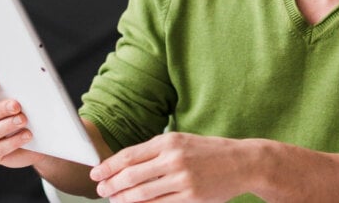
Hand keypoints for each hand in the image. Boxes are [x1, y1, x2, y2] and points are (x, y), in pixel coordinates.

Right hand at [0, 76, 43, 167]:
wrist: (32, 140)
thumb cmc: (20, 113)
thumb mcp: (18, 100)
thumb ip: (14, 90)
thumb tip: (25, 82)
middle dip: (0, 109)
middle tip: (16, 105)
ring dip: (7, 125)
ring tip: (23, 120)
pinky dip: (13, 142)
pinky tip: (26, 135)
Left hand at [90, 132, 252, 201]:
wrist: (242, 162)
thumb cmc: (210, 151)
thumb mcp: (182, 142)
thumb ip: (156, 151)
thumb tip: (126, 164)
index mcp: (170, 141)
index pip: (130, 155)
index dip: (109, 166)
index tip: (96, 172)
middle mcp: (174, 158)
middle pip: (131, 175)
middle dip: (111, 184)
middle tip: (101, 189)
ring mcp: (182, 179)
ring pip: (141, 193)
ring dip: (123, 198)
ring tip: (114, 199)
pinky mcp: (190, 197)